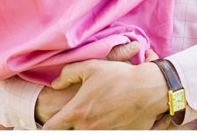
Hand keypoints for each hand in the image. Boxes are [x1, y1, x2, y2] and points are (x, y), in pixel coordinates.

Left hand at [42, 59, 167, 129]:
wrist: (148, 89)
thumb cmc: (119, 76)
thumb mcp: (91, 67)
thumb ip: (67, 74)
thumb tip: (55, 84)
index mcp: (77, 112)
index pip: (51, 128)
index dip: (48, 126)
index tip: (50, 122)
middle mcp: (87, 128)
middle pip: (69, 134)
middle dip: (69, 127)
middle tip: (77, 116)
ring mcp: (103, 135)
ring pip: (86, 135)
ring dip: (87, 127)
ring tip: (96, 114)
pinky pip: (105, 134)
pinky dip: (104, 128)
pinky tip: (109, 118)